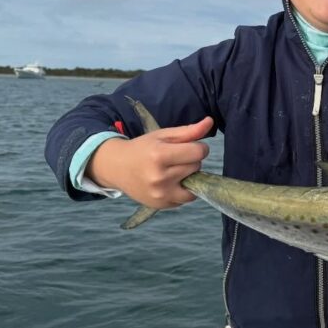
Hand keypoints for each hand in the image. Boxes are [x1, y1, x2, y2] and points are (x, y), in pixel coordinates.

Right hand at [86, 117, 213, 207]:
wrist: (116, 167)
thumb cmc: (142, 148)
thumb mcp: (163, 135)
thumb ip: (189, 131)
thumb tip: (210, 122)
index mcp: (159, 155)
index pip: (198, 152)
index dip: (198, 147)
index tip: (188, 146)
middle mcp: (159, 177)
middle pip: (196, 167)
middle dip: (190, 160)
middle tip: (174, 158)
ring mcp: (160, 194)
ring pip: (195, 184)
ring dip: (189, 176)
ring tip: (173, 170)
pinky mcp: (161, 205)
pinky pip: (186, 198)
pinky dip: (183, 189)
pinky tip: (170, 182)